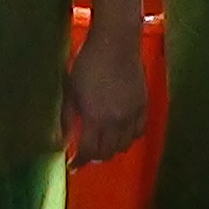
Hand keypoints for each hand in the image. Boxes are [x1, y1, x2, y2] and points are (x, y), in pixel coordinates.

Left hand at [65, 22, 145, 165]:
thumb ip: (67, 119)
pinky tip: (121, 133)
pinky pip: (139, 131)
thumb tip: (64, 141)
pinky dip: (130, 137)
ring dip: (112, 149)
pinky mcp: (144, 105)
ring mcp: (132, 114)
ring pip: (125, 145)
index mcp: (95, 117)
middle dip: (94, 157)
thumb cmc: (88, 63)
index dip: (79, 161)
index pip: (89, 151)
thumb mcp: (71, 91)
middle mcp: (116, 121)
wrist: (115, 43)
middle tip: (86, 154)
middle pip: (107, 152)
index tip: (73, 165)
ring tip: (103, 143)